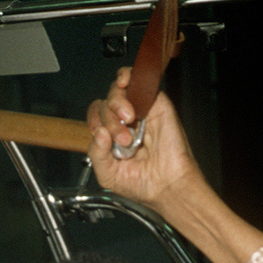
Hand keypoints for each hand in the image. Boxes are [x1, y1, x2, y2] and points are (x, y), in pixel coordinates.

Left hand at [85, 68, 202, 211]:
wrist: (167, 185)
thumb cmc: (141, 184)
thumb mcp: (107, 174)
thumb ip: (96, 153)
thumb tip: (99, 131)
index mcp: (112, 137)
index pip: (96, 117)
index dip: (94, 121)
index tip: (102, 135)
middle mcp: (124, 123)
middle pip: (105, 104)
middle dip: (109, 119)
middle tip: (123, 139)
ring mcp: (140, 112)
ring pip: (117, 91)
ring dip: (117, 102)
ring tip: (128, 120)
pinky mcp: (156, 103)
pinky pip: (138, 81)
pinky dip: (126, 76)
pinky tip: (124, 85)